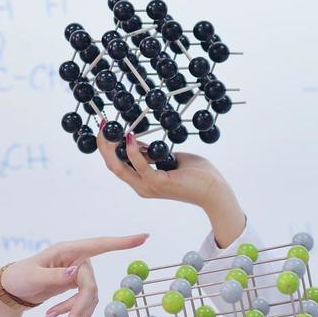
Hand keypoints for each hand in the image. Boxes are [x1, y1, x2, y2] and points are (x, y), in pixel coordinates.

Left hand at [1, 233, 147, 316]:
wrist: (13, 288)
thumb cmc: (20, 277)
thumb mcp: (33, 278)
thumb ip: (54, 276)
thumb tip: (75, 272)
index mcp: (67, 250)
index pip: (100, 245)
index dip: (122, 242)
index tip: (145, 237)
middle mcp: (76, 259)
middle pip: (90, 286)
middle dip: (80, 308)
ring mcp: (77, 272)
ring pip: (89, 297)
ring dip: (77, 314)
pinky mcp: (76, 285)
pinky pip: (83, 302)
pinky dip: (72, 313)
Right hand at [99, 133, 228, 206]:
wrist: (214, 191)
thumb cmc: (197, 175)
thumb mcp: (169, 159)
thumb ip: (153, 154)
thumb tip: (139, 143)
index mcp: (143, 182)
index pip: (117, 166)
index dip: (107, 149)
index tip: (105, 130)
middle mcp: (142, 187)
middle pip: (113, 166)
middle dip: (103, 145)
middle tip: (102, 125)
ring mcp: (148, 186)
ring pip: (120, 167)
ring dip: (112, 146)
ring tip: (109, 129)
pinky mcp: (158, 183)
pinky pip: (140, 165)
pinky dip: (133, 150)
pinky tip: (130, 136)